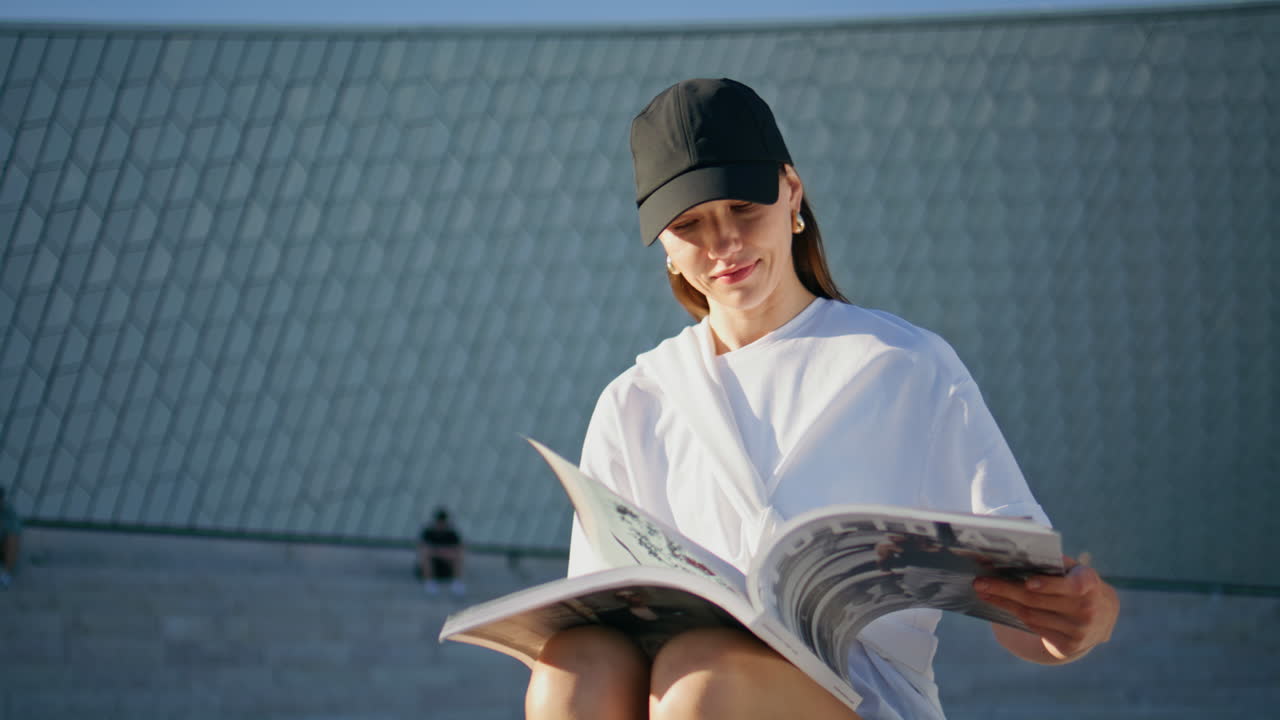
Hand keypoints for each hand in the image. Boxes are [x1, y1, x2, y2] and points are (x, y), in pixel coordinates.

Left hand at [975, 555, 1118, 661]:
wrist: (1102, 617)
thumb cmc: (1079, 584)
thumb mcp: (1075, 570)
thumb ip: (1054, 563)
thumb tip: (1016, 553)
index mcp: (1091, 584)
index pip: (1074, 585)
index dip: (1050, 584)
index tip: (1028, 582)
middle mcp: (1088, 609)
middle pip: (1037, 599)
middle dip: (1005, 589)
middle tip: (981, 582)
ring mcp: (1079, 630)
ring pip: (1031, 614)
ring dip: (1003, 602)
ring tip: (983, 591)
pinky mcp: (1069, 645)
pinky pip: (1034, 627)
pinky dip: (1014, 613)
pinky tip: (999, 603)